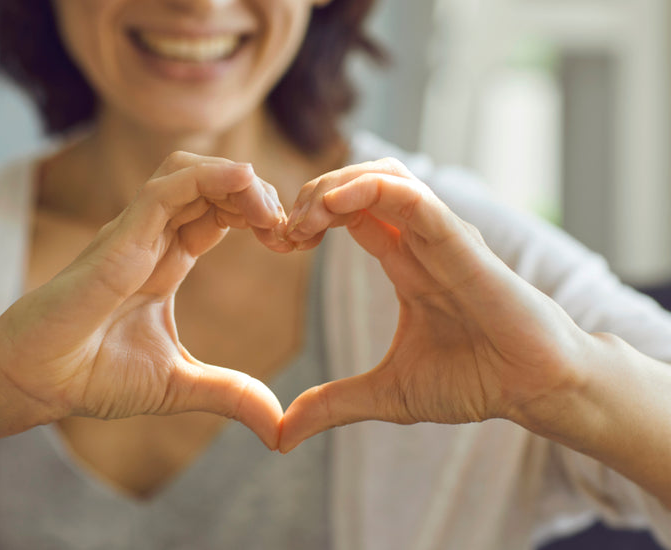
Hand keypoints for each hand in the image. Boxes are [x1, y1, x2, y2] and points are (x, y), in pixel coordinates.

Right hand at [0, 152, 288, 448]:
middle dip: (258, 194)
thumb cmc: (91, 376)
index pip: (220, 213)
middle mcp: (153, 239)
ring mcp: (134, 233)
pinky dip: (209, 177)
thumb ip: (230, 394)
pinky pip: (166, 188)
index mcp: (167, 262)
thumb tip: (279, 428)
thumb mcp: (179, 385)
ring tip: (270, 212)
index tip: (292, 243)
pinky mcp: (119, 238)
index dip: (259, 216)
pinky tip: (244, 184)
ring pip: (189, 172)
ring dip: (237, 180)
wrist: (35, 381)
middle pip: (212, 184)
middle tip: (290, 229)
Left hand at [279, 158, 587, 451]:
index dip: (308, 218)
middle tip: (282, 231)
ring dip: (334, 186)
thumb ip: (332, 405)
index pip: (349, 213)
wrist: (535, 391)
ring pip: (384, 177)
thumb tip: (280, 436)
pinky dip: (370, 190)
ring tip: (303, 218)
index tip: (277, 243)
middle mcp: (420, 241)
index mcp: (404, 262)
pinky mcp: (461, 244)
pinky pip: (413, 199)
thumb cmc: (475, 381)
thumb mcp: (386, 394)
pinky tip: (332, 205)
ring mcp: (441, 237)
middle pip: (359, 183)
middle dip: (311, 194)